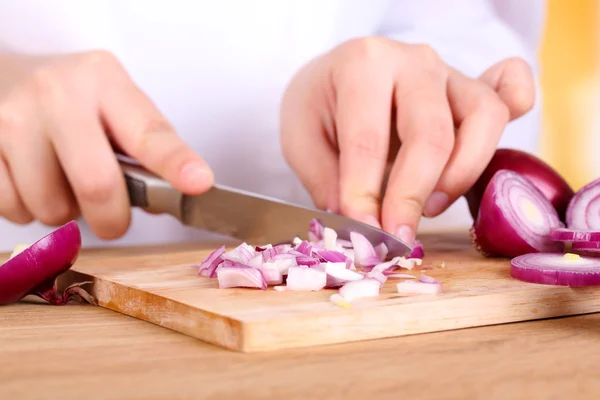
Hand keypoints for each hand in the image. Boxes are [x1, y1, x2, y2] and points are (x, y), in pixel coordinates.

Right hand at [0, 51, 212, 237]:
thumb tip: (174, 196)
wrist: (8, 76)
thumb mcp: (117, 105)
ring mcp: (12, 119)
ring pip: (52, 207)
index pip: (149, 132)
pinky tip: (33, 181)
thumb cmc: (74, 99)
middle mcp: (56, 94)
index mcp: (105, 81)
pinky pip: (14, 209)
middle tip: (113, 219)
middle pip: (97, 184)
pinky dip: (30, 209)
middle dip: (112, 219)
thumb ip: (146, 147)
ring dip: (65, 212)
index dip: (175, 164)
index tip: (198, 184)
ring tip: (64, 182)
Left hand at [280, 37, 534, 243]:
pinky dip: (517, 111)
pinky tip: (490, 147)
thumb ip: (327, 180)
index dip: (366, 194)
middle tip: (396, 237)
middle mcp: (414, 62)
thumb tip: (361, 226)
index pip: (367, 139)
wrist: (335, 77)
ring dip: (461, 173)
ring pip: (484, 119)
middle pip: (431, 134)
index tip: (364, 235)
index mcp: (362, 66)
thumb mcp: (302, 139)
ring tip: (429, 205)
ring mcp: (450, 73)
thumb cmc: (320, 107)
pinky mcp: (473, 87)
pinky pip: (511, 90)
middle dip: (412, 195)